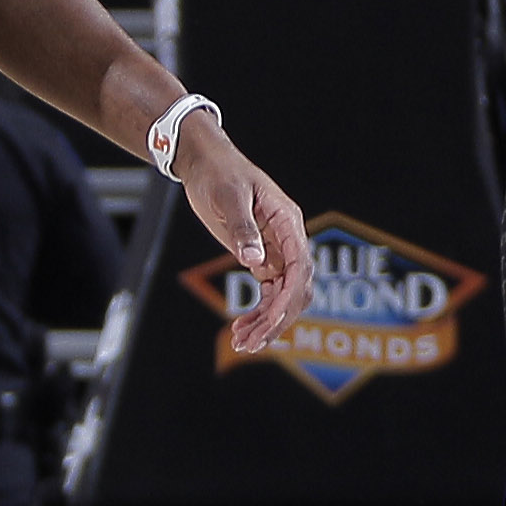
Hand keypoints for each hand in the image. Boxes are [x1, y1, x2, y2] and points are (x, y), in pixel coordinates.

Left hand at [168, 109, 312, 356]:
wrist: (205, 163)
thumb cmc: (218, 173)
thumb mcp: (229, 197)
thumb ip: (243, 229)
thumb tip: (255, 261)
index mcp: (287, 222)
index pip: (300, 267)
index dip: (289, 297)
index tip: (272, 319)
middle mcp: (288, 239)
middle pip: (297, 289)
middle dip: (277, 318)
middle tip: (250, 342)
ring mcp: (277, 251)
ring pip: (284, 296)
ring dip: (268, 322)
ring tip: (241, 342)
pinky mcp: (263, 258)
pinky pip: (270, 293)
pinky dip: (260, 313)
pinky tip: (242, 328)